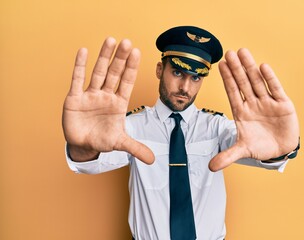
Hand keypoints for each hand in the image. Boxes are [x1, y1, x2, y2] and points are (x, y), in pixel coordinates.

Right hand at [62, 37, 153, 163]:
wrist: (83, 145)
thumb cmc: (102, 140)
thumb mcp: (120, 143)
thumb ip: (136, 148)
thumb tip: (153, 160)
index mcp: (118, 103)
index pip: (127, 82)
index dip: (132, 68)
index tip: (138, 52)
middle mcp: (105, 95)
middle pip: (114, 73)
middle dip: (121, 59)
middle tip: (127, 42)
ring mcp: (90, 95)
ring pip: (98, 72)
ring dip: (103, 57)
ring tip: (110, 40)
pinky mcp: (75, 98)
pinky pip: (77, 80)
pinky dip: (80, 66)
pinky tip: (84, 51)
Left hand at [209, 48, 298, 170]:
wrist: (280, 150)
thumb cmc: (260, 146)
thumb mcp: (243, 150)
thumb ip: (228, 156)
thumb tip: (210, 167)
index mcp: (241, 112)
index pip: (232, 92)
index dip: (227, 78)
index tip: (220, 64)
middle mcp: (253, 104)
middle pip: (243, 83)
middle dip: (236, 69)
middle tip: (229, 53)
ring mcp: (267, 103)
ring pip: (257, 82)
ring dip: (250, 68)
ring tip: (243, 52)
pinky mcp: (282, 104)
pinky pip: (275, 89)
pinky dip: (269, 79)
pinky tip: (263, 67)